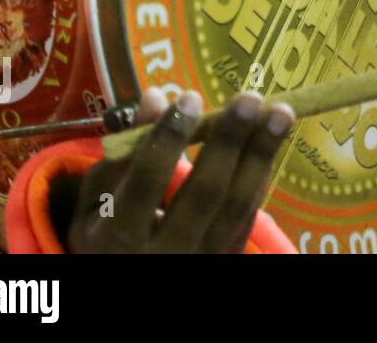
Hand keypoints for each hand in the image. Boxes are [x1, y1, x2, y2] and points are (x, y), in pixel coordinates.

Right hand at [66, 88, 293, 252]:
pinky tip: (271, 141)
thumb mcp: (96, 199)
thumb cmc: (105, 232)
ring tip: (280, 112)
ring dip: (261, 154)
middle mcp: (164, 254)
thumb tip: (156, 97)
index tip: (189, 97)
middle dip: (229, 142)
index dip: (168, 139)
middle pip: (204, 194)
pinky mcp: (227, 257)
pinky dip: (260, 175)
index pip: (146, 182)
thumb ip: (122, 153)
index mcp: (117, 238)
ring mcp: (202, 259)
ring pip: (237, 205)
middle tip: (249, 98)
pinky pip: (248, 214)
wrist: (133, 279)